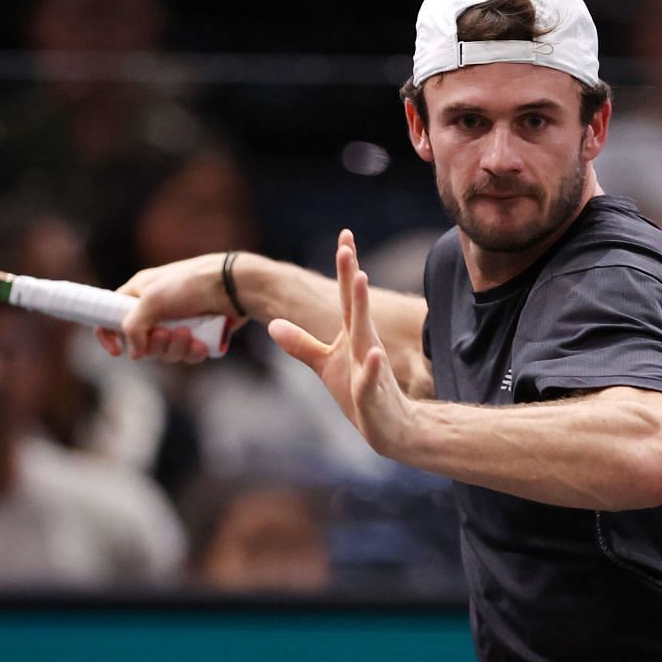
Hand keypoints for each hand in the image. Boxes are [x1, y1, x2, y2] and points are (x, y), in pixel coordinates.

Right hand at [95, 252, 241, 363]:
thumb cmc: (191, 284)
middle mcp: (154, 308)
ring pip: (163, 351)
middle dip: (155, 344)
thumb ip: (133, 327)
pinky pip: (184, 355)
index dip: (108, 335)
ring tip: (189, 334)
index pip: (110, 316)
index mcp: (138, 293)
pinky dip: (192, 353)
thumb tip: (134, 353)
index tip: (116, 351)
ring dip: (175, 348)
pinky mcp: (195, 334)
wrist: (233, 287)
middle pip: (140, 342)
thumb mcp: (153, 300)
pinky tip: (202, 344)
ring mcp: (175, 322)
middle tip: (168, 333)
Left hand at [271, 230, 422, 456]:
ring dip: (362, 308)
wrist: (389, 427)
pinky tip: (373, 352)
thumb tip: (272, 323)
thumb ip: (300, 343)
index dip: (347, 266)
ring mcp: (369, 367)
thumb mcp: (324, 365)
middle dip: (352, 276)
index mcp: (352, 334)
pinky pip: (371, 379)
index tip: (345, 235)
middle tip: (346, 246)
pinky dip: (372, 366)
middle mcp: (363, 343)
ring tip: (360, 279)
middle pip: (355, 305)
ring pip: (364, 334)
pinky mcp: (370, 394)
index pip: (348, 295)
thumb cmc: (357, 392)